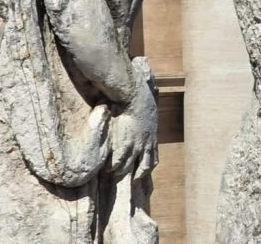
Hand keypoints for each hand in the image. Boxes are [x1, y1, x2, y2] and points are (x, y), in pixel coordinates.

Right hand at [108, 57, 158, 179]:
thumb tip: (142, 80)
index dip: (149, 164)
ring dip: (122, 171)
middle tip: (132, 180)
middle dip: (138, 173)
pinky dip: (113, 166)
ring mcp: (137, 144)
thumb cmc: (141, 93)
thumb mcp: (147, 99)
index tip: (145, 170)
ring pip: (130, 166)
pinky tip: (106, 170)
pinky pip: (119, 161)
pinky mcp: (125, 144)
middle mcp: (147, 142)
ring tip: (114, 175)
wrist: (134, 95)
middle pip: (145, 165)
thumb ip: (144, 97)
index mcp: (152, 133)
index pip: (154, 155)